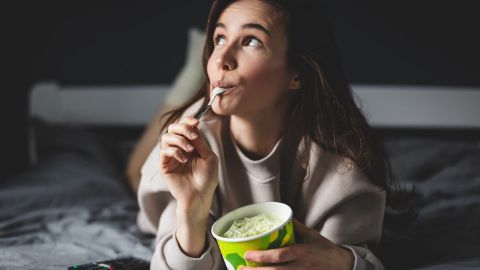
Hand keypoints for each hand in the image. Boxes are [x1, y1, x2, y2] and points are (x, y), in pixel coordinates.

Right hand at [159, 117, 217, 255]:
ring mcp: (170, 156)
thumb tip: (194, 128)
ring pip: (167, 137)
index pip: (185, 127)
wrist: (200, 196)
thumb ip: (200, 142)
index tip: (196, 122)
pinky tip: (184, 159)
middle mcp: (179, 148)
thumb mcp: (208, 157)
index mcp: (190, 144)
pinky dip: (175, 151)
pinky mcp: (164, 165)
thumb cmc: (206, 178)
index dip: (188, 120)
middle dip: (183, 127)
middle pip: (173, 128)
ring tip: (190, 150)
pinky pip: (164, 150)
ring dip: (180, 140)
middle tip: (193, 135)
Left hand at [240, 219, 353, 269]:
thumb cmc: (325, 249)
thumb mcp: (311, 235)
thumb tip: (280, 218)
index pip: (279, 256)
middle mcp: (300, 267)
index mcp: (301, 253)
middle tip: (240, 269)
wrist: (343, 265)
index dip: (262, 256)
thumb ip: (295, 227)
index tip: (248, 254)